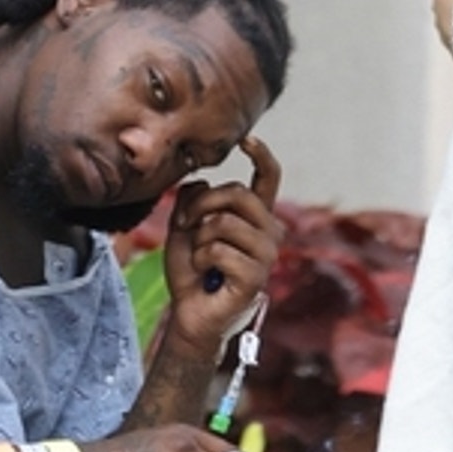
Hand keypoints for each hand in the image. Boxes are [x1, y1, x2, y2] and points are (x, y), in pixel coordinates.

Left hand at [161, 137, 283, 353]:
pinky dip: (201, 259)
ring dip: (199, 238)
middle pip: (238, 194)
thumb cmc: (192, 270)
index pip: (268, 179)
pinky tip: (206, 274)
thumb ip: (191, 201)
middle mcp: (268, 233)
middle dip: (202, 205)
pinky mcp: (255, 277)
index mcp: (255, 217)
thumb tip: (201, 182)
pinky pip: (218, 249)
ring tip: (201, 257)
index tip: (247, 139)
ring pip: (225, 222)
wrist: (189, 312)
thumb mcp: (184, 227)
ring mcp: (265, 255)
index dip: (262, 156)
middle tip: (186, 225)